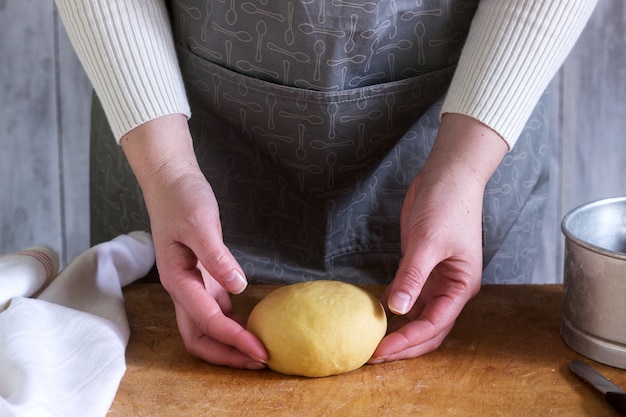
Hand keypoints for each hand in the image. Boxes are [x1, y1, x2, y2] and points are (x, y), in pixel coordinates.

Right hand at [121, 115, 267, 368]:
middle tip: (259, 360)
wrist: (171, 181)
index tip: (261, 350)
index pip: (208, 322)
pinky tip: (249, 323)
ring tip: (257, 349)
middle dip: (227, 354)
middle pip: (199, 337)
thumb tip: (238, 287)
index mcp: (178, 280)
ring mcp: (191, 284)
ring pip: (205, 327)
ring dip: (229, 342)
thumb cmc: (182, 199)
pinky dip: (230, 323)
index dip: (235, 340)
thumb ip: (216, 257)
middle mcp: (182, 288)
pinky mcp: (201, 276)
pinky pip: (213, 310)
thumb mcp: (200, 224)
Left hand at [371, 113, 507, 362]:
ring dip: (399, 331)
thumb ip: (412, 276)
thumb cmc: (448, 205)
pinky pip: (408, 296)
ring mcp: (435, 279)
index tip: (379, 351)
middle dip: (404, 345)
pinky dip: (394, 309)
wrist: (447, 176)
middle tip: (372, 356)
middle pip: (428, 330)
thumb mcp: (428, 242)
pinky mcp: (420, 267)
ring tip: (372, 342)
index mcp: (461, 287)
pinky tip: (376, 315)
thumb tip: (397, 310)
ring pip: (418, 316)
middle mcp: (450, 288)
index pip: (434, 326)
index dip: (407, 342)